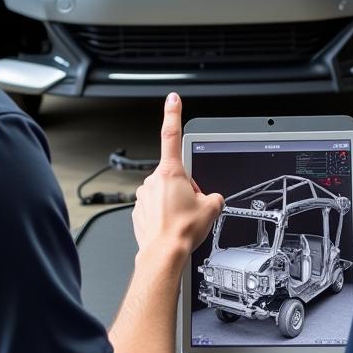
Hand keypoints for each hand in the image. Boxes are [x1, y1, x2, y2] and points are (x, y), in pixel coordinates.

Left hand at [132, 93, 223, 268]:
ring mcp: (144, 195)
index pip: (172, 135)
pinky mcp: (138, 210)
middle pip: (175, 176)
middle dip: (185, 188)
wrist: (163, 253)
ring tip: (181, 220)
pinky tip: (171, 226)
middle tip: (192, 206)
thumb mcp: (211, 209)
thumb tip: (212, 199)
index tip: (172, 99)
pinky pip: (155, 207)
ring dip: (174, 202)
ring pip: (164, 193)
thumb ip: (213, 196)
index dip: (173, 114)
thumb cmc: (182, 231)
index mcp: (172, 172)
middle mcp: (154, 180)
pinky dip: (164, 215)